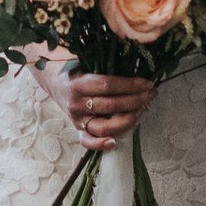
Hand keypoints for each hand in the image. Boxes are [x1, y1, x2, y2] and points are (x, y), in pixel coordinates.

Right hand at [36, 66, 156, 151]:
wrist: (53, 80)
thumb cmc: (75, 67)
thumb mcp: (86, 60)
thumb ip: (105, 63)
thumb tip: (136, 62)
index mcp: (78, 83)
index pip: (109, 85)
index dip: (131, 85)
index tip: (148, 83)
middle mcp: (76, 103)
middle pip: (111, 106)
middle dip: (136, 101)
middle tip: (151, 94)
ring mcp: (76, 118)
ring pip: (103, 127)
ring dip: (127, 121)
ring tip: (142, 111)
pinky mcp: (77, 128)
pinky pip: (88, 142)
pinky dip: (101, 145)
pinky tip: (115, 142)